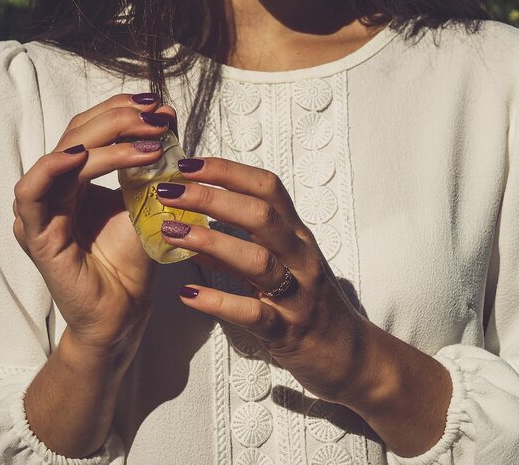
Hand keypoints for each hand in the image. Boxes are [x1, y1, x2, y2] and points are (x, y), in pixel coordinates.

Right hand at [12, 93, 174, 352]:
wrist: (124, 310)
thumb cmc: (132, 260)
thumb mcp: (143, 203)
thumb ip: (145, 168)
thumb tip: (164, 125)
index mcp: (77, 179)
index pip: (92, 130)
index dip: (122, 112)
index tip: (161, 106)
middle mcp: (56, 188)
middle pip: (78, 134)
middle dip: (121, 119)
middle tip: (158, 115)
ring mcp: (42, 209)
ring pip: (63, 156)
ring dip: (105, 140)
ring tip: (148, 139)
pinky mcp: (36, 233)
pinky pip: (32, 192)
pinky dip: (54, 167)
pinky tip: (83, 156)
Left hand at [155, 157, 452, 456]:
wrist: (349, 355)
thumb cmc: (309, 304)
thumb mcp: (282, 267)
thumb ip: (241, 247)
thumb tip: (195, 231)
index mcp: (297, 236)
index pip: (267, 189)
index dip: (228, 171)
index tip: (187, 163)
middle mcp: (301, 258)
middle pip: (261, 215)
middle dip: (213, 198)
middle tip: (170, 191)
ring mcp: (298, 294)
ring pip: (258, 260)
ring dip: (211, 242)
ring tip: (171, 233)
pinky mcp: (288, 331)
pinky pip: (254, 314)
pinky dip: (220, 302)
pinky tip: (188, 294)